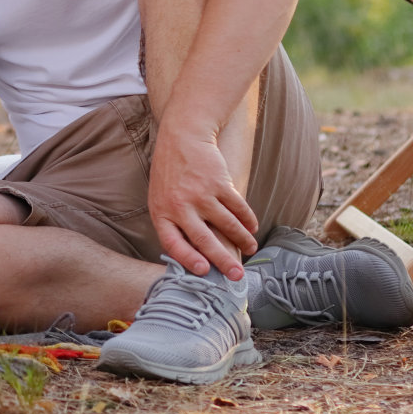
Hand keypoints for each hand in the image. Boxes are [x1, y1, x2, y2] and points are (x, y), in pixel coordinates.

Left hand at [146, 128, 258, 280]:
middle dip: (223, 261)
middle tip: (237, 276)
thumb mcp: (160, 197)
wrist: (182, 136)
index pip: (173, 243)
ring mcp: (200, 194)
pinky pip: (238, 207)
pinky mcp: (219, 183)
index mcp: (161, 212)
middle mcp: (180, 205)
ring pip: (227, 225)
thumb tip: (191, 252)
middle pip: (204, 240)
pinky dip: (248, 219)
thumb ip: (172, 222)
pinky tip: (252, 227)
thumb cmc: (170, 172)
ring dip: (243, 240)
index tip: (204, 272)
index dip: (188, 260)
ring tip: (251, 249)